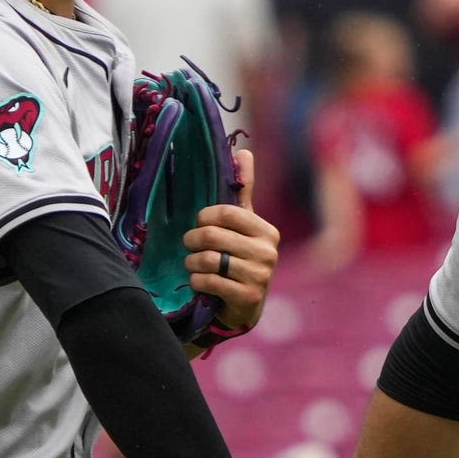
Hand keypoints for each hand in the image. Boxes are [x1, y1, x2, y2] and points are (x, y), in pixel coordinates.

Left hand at [183, 149, 280, 336]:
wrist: (245, 306)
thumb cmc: (239, 258)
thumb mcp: (243, 226)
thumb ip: (243, 191)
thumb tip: (244, 151)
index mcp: (267, 230)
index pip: (226, 212)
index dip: (205, 218)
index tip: (200, 225)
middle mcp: (268, 251)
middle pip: (213, 235)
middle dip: (192, 241)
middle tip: (189, 246)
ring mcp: (260, 275)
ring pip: (208, 259)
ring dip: (192, 263)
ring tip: (193, 265)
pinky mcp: (248, 297)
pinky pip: (210, 281)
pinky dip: (197, 281)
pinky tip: (200, 282)